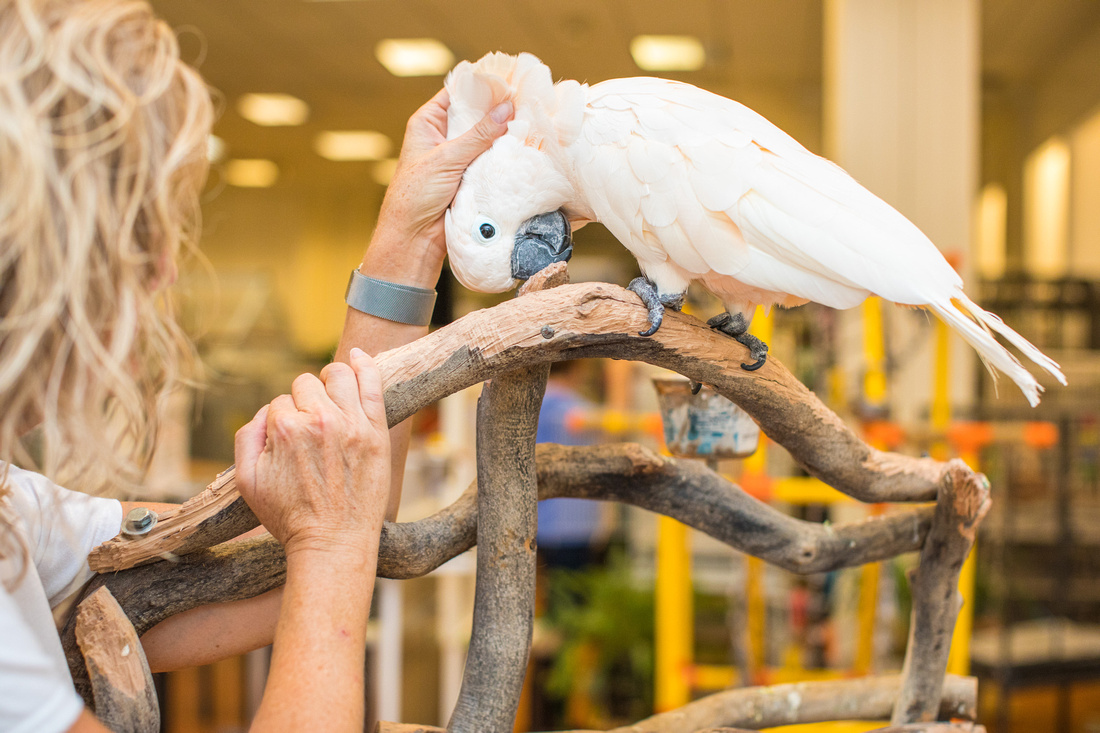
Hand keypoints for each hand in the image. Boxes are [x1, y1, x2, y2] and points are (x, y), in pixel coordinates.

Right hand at [234, 348, 390, 556]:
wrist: (333, 544)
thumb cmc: (290, 517)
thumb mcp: (247, 481)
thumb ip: (246, 437)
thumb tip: (266, 411)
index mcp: (284, 428)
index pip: (281, 402)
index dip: (285, 421)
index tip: (293, 444)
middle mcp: (319, 420)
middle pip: (307, 384)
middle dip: (305, 401)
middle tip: (312, 430)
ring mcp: (352, 423)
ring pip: (338, 375)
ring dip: (331, 380)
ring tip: (332, 396)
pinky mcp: (376, 431)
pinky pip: (373, 383)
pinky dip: (364, 364)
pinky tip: (359, 357)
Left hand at [364, 89, 513, 284]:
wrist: (416, 238)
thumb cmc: (417, 194)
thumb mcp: (447, 158)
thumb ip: (478, 135)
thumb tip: (507, 108)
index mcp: (428, 122)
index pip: (458, 93)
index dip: (481, 85)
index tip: (508, 78)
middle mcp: (443, 136)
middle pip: (475, 115)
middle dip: (498, 109)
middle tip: (527, 99)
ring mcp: (458, 156)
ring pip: (485, 138)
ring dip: (503, 133)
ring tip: (530, 120)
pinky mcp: (470, 176)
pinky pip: (490, 160)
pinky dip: (504, 155)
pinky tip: (523, 146)